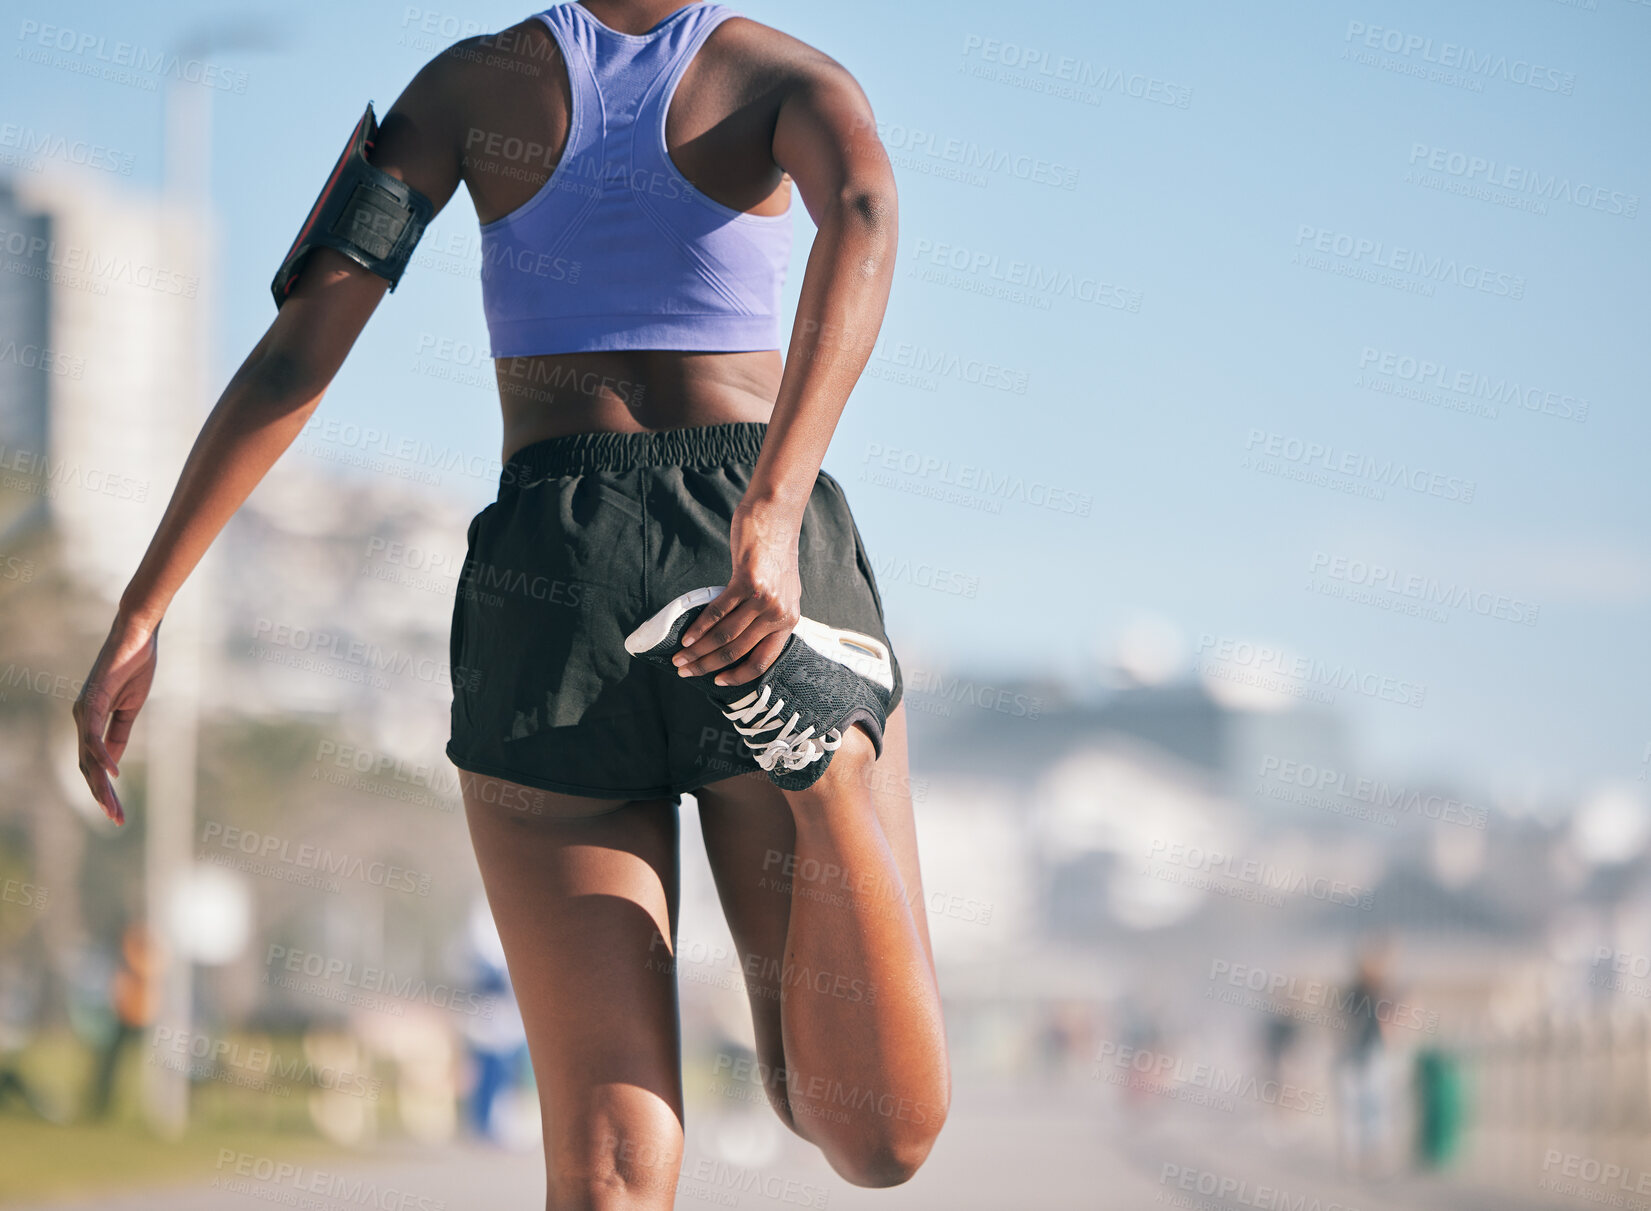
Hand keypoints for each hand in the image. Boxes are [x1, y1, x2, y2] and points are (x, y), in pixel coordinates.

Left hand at [72, 615, 159, 824]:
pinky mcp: (93, 700)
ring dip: (101, 784)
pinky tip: (114, 772)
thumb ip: (120, 733)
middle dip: (102, 796)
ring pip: (88, 757)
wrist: (136, 635)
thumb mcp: (130, 708)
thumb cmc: (135, 665)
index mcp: (91, 721)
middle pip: (88, 767)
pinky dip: (103, 755)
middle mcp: (81, 718)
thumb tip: (112, 763)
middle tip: (116, 820)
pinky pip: (95, 735)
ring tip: (112, 806)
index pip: (95, 764)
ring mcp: (84, 710)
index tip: (117, 811)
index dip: (105, 789)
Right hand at [674, 504, 802, 685]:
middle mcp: (779, 614)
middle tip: (685, 671)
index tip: (717, 682)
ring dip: (698, 650)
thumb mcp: (780, 590)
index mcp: (788, 621)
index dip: (737, 675)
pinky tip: (686, 637)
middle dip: (707, 665)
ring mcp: (765, 598)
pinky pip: (719, 611)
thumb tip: (739, 634)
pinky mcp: (748, 581)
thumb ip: (766, 613)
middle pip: (738, 651)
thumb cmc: (773, 552)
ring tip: (679, 657)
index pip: (762, 661)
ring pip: (726, 635)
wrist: (776, 517)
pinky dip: (699, 627)